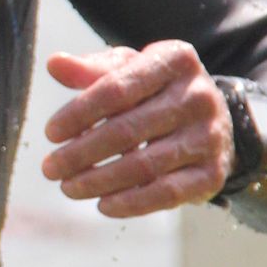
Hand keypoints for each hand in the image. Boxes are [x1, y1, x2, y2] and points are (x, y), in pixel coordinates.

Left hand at [40, 42, 233, 218]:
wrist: (215, 119)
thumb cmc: (157, 91)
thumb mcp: (130, 70)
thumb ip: (92, 69)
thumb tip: (54, 64)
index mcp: (175, 60)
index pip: (117, 89)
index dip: (79, 113)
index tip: (51, 133)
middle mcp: (199, 96)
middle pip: (127, 130)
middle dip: (81, 153)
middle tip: (50, 168)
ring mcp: (209, 136)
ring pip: (144, 165)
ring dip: (98, 181)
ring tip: (68, 187)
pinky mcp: (213, 173)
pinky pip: (166, 193)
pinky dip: (131, 203)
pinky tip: (103, 206)